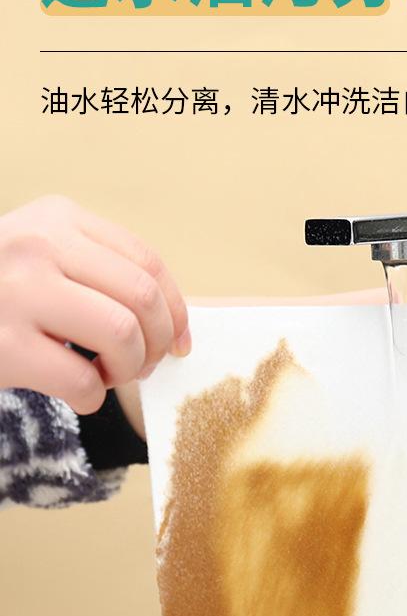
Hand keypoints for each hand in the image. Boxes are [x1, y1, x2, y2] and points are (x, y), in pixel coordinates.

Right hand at [0, 195, 189, 414]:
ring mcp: (18, 293)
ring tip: (107, 375)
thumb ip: (95, 269)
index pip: (147, 261)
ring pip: (121, 334)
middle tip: (143, 364)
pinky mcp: (5, 346)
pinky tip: (77, 392)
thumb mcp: (40, 254)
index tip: (180, 341)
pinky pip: (83, 381)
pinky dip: (93, 397)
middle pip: (141, 298)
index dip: (177, 309)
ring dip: (128, 368)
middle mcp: (38, 246)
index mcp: (56, 218)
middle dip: (157, 342)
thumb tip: (173, 321)